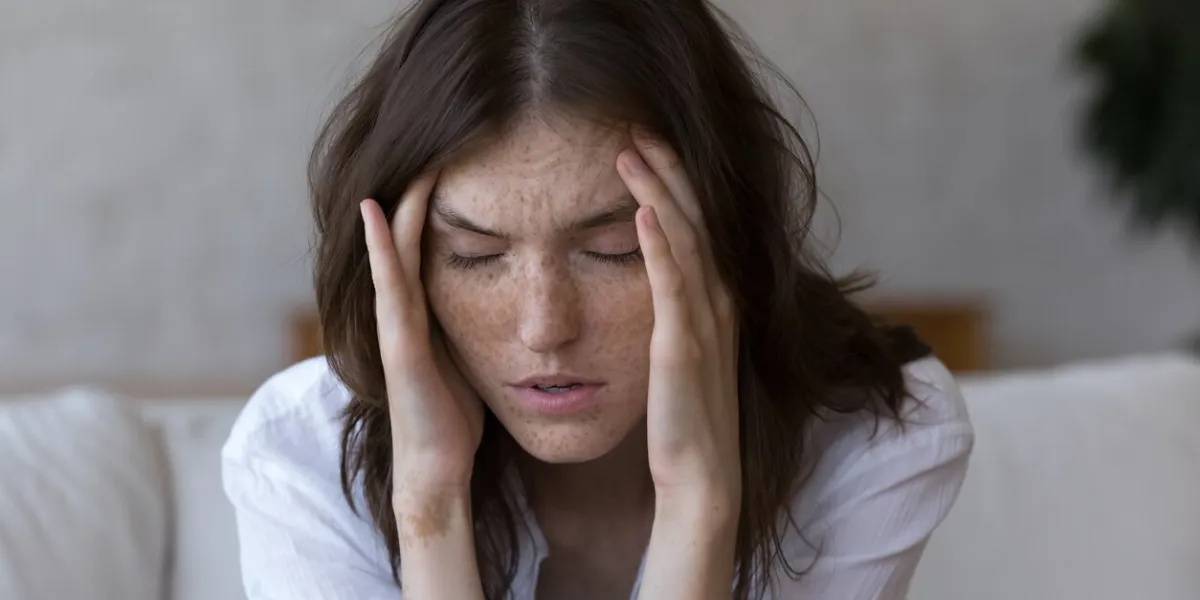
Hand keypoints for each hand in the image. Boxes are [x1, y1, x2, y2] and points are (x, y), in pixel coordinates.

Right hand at [360, 173, 483, 499]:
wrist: (436, 468)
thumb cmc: (455, 416)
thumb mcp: (471, 353)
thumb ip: (476, 321)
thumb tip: (508, 294)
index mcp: (426, 310)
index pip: (429, 241)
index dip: (438, 201)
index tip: (462, 158)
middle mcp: (405, 310)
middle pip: (407, 236)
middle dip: (419, 191)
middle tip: (438, 142)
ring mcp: (396, 324)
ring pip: (393, 251)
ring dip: (399, 204)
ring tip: (411, 159)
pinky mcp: (399, 344)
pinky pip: (390, 285)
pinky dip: (380, 246)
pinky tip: (376, 210)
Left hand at [616, 131, 740, 515]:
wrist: (701, 476)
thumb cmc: (686, 419)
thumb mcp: (684, 353)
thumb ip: (677, 314)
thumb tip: (656, 281)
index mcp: (716, 301)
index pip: (699, 225)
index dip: (678, 182)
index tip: (648, 145)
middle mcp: (718, 302)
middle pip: (696, 219)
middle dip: (669, 169)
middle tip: (638, 127)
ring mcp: (704, 322)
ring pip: (686, 240)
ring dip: (660, 191)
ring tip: (632, 151)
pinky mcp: (682, 347)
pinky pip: (673, 285)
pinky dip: (660, 245)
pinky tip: (643, 211)